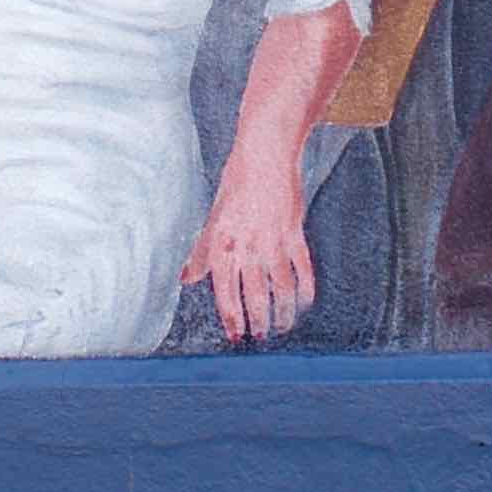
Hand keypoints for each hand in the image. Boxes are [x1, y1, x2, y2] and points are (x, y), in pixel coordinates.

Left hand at [181, 154, 317, 342]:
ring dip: (283, 311)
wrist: (265, 155)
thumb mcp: (213, 217)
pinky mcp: (294, 233)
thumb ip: (202, 253)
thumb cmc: (236, 183)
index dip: (231, 317)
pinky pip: (302, 268)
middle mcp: (247, 247)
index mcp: (223, 244)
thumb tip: (186, 279)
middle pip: (254, 295)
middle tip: (261, 336)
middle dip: (258, 321)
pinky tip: (305, 301)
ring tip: (283, 325)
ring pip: (280, 288)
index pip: (225, 291)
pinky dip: (305, 288)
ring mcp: (272, 241)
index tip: (236, 336)